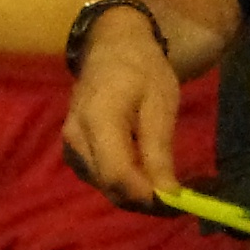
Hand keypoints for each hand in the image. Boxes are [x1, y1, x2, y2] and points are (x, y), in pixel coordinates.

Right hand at [59, 5, 183, 209]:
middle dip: (145, 200)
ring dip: (136, 195)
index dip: (146, 196)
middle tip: (179, 201)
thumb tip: (168, 195)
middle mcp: (76, 138)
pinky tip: (145, 177)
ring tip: (166, 188)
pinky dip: (125, 185)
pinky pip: (100, 179)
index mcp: (98, 119)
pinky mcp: (74, 152)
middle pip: (110, 186)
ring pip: (105, 187)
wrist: (111, 47)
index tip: (176, 203)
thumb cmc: (141, 69)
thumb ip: (159, 151)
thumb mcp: (160, 104)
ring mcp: (71, 147)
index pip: (117, 174)